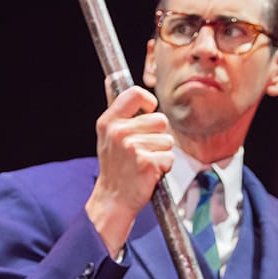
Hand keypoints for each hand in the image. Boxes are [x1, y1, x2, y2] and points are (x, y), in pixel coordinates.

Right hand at [84, 85, 173, 255]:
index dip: (148, 103)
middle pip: (160, 119)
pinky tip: (148, 173)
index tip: (147, 114)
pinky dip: (163, 167)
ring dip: (161, 152)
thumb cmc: (116, 166)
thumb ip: (117, 108)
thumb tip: (111, 79)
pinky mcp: (146, 163)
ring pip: (167, 139)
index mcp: (109, 121)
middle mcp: (118, 132)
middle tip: (142, 151)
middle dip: (157, 136)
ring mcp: (132, 148)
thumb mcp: (108, 134)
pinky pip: (169, 157)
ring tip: (144, 162)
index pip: (136, 94)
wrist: (113, 199)